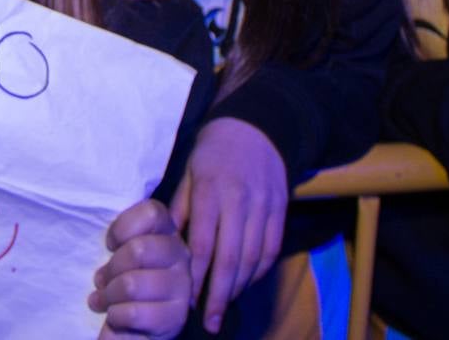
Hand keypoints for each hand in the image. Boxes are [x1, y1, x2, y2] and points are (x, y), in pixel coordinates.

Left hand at [90, 199, 191, 339]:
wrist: (136, 325)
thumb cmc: (126, 281)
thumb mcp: (123, 253)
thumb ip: (122, 240)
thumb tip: (108, 244)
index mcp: (168, 232)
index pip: (152, 213)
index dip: (122, 227)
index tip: (110, 245)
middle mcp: (181, 255)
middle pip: (139, 249)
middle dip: (111, 268)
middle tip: (101, 280)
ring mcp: (182, 286)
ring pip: (132, 284)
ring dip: (109, 295)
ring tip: (102, 300)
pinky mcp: (177, 317)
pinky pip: (134, 312)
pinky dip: (116, 315)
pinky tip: (115, 316)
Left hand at [170, 118, 286, 334]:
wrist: (256, 127)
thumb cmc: (212, 152)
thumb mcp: (188, 172)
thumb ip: (179, 208)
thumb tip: (167, 243)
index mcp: (212, 191)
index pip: (204, 242)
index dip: (196, 275)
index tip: (187, 299)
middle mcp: (240, 200)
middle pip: (231, 257)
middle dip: (220, 293)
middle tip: (210, 320)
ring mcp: (264, 206)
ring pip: (254, 257)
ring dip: (239, 287)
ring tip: (225, 307)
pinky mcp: (281, 209)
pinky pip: (271, 249)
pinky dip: (259, 271)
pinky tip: (245, 284)